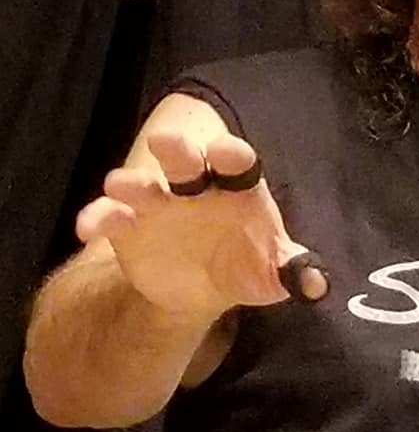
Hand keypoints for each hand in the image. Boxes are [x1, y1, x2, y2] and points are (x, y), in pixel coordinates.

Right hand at [76, 123, 327, 322]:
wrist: (200, 288)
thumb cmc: (245, 263)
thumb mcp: (271, 271)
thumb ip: (293, 271)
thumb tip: (317, 285)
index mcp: (237, 187)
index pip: (236, 161)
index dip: (232, 154)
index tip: (228, 153)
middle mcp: (196, 185)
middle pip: (185, 158)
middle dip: (177, 149)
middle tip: (166, 143)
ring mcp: (160, 202)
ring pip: (142, 184)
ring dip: (132, 183)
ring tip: (123, 187)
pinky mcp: (128, 224)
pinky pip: (109, 215)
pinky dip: (97, 216)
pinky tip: (88, 228)